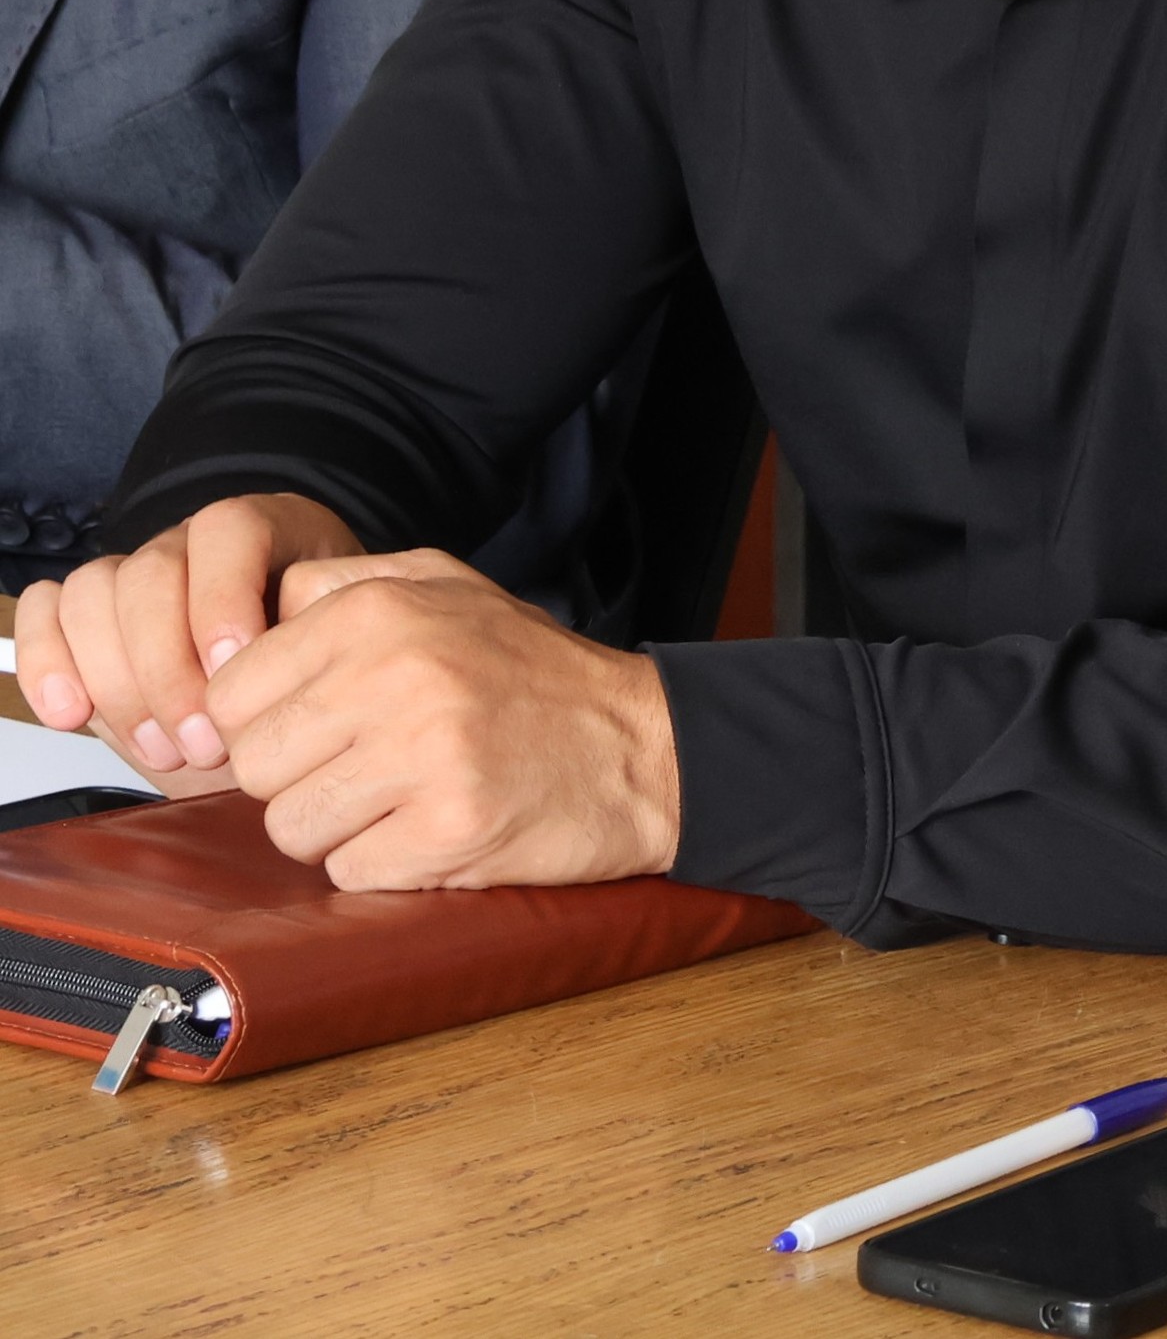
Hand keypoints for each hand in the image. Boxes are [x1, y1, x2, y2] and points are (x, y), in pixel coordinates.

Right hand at [16, 493, 363, 787]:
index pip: (229, 530)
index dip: (222, 600)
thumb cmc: (316, 664)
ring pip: (94, 594)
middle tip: (205, 742)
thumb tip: (307, 677)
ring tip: (165, 750)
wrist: (285, 684)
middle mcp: (193, 546)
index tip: (236, 671)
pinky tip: (73, 715)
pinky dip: (49, 663)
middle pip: (150, 574)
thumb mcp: (338, 650)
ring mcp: (135, 575)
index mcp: (268, 530)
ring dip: (119, 684)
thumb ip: (323, 652)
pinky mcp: (88, 613)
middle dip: (169, 670)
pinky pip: (47, 610)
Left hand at [195, 551, 680, 889]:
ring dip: (338, 828)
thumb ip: (344, 583)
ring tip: (403, 800)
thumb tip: (252, 616)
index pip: (231, 694)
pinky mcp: (449, 830)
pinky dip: (384, 864)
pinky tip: (433, 830)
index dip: (266, 724)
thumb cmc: (536, 675)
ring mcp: (424, 755)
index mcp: (380, 612)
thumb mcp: (449, 588)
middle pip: (254, 766)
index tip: (321, 731)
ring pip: (291, 827)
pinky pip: (349, 871)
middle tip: (367, 770)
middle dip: (299, 780)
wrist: (648, 750)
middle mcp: (395, 675)